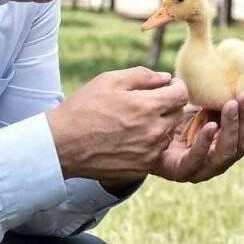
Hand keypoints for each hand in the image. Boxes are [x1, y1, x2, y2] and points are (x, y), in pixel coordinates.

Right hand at [46, 67, 187, 185]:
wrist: (62, 145)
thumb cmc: (84, 108)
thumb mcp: (109, 80)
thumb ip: (142, 75)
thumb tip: (165, 78)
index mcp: (148, 107)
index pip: (181, 94)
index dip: (176, 86)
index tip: (167, 86)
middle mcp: (154, 131)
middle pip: (177, 114)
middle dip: (167, 105)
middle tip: (146, 103)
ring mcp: (149, 153)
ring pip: (167, 134)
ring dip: (159, 125)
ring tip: (134, 121)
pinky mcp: (141, 168)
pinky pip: (156, 152)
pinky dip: (148, 144)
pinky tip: (128, 138)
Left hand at [152, 93, 243, 182]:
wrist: (146, 130)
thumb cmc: (179, 117)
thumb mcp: (205, 105)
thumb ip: (222, 99)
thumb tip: (242, 77)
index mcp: (232, 146)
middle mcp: (221, 160)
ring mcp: (203, 169)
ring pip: (226, 153)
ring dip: (231, 128)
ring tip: (230, 106)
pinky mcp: (181, 171)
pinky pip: (197, 159)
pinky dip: (205, 142)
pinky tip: (210, 125)